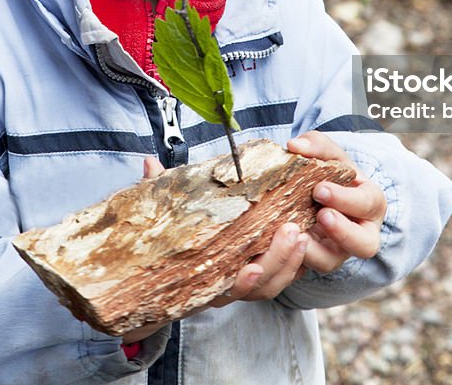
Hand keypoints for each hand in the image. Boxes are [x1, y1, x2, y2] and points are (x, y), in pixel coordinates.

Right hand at [135, 157, 309, 311]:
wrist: (161, 276)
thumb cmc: (167, 237)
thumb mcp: (162, 211)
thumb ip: (158, 188)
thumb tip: (150, 163)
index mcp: (200, 278)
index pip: (224, 287)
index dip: (240, 282)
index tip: (251, 268)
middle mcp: (221, 287)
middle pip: (257, 287)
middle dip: (277, 261)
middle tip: (291, 230)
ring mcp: (241, 284)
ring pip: (272, 284)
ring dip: (290, 260)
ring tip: (300, 232)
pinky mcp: (258, 276)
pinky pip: (280, 278)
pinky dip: (293, 264)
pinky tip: (302, 241)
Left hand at [286, 131, 386, 273]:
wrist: (322, 195)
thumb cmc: (333, 174)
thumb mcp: (331, 155)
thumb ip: (316, 145)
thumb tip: (294, 146)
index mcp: (370, 203)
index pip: (367, 203)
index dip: (345, 199)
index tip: (320, 189)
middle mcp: (362, 233)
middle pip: (364, 244)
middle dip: (342, 231)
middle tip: (320, 215)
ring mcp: (340, 251)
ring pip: (333, 262)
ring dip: (315, 252)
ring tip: (298, 234)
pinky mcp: (317, 260)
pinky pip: (307, 267)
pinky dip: (294, 258)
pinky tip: (280, 244)